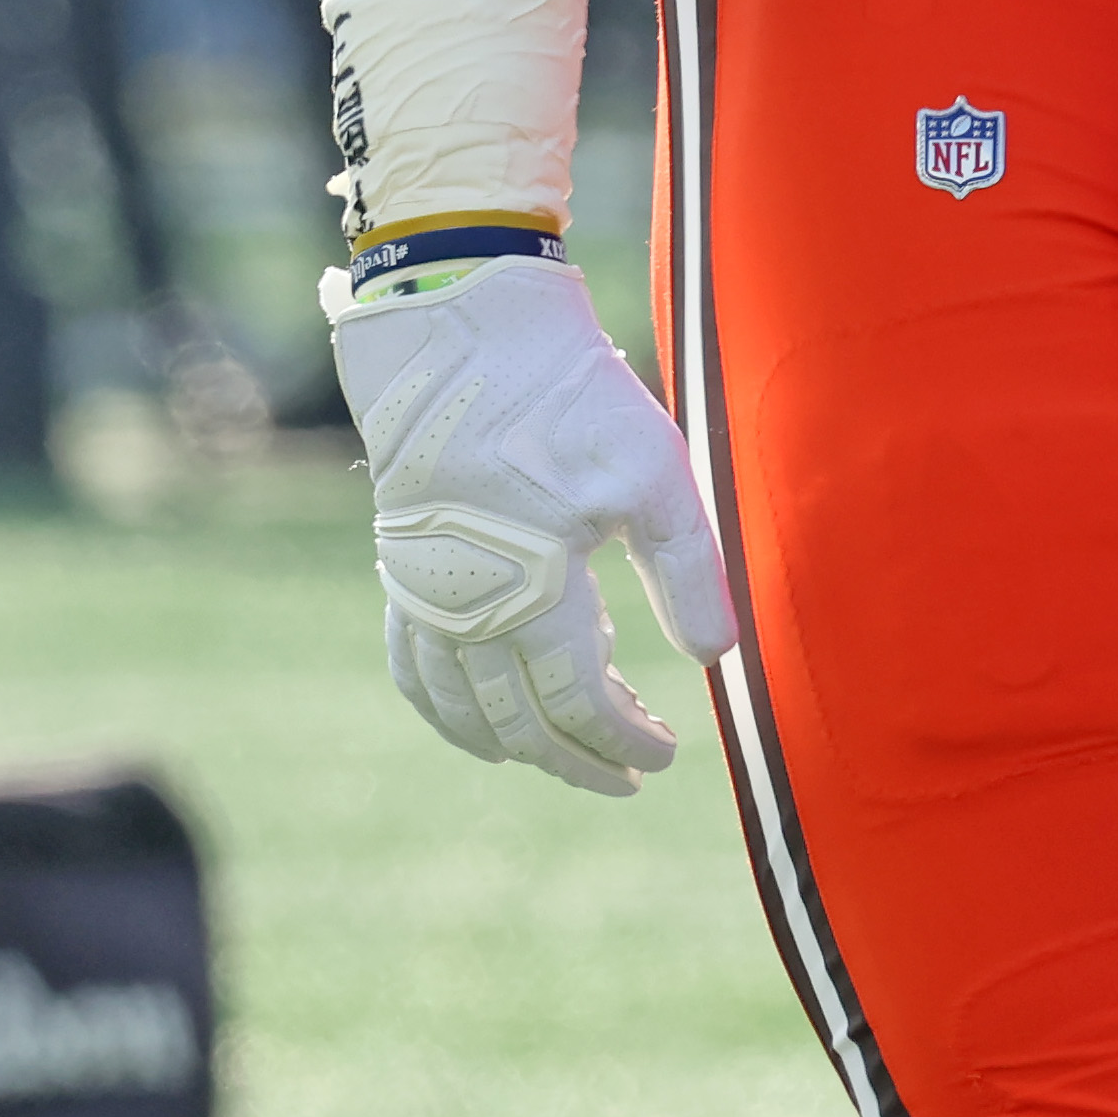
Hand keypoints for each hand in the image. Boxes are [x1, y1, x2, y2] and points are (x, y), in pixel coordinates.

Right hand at [330, 257, 735, 795]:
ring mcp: (423, 595)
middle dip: (576, 759)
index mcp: (530, 597)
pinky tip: (469, 715)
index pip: (578, 703)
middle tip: (627, 778)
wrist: (460, 338)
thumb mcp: (653, 475)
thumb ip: (688, 570)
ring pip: (458, 707)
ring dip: (511, 742)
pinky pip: (411, 669)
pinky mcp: (400, 567)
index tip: (665, 759)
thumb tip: (717, 657)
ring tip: (558, 757)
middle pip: (519, 722)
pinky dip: (444, 709)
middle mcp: (465, 614)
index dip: (623, 740)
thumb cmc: (566, 400)